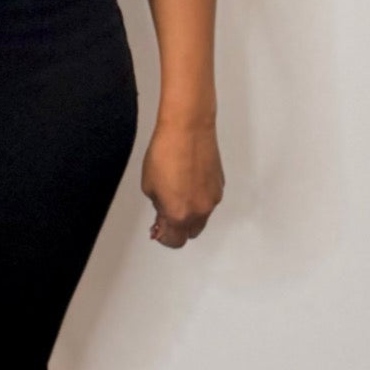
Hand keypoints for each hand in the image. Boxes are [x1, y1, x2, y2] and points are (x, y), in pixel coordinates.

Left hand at [141, 117, 224, 247]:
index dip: (164, 236)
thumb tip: (163, 214)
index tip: (158, 228)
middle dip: (178, 226)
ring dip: (190, 212)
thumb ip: (158, 206)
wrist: (188, 128)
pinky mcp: (220, 185)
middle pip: (190, 233)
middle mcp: (200, 210)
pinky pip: (209, 200)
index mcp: (180, 214)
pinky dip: (199, 197)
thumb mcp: (149, 185)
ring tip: (177, 190)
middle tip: (165, 211)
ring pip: (201, 217)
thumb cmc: (166, 151)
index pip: (174, 241)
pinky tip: (188, 180)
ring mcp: (213, 198)